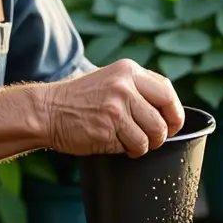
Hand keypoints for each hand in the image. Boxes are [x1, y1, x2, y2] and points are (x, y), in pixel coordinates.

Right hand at [39, 59, 184, 157]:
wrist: (47, 111)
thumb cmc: (79, 100)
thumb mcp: (110, 80)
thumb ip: (137, 88)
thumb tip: (168, 108)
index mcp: (128, 71)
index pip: (168, 93)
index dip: (175, 113)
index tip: (172, 124)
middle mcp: (125, 86)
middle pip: (164, 119)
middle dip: (162, 134)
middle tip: (152, 139)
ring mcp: (116, 107)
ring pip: (151, 136)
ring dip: (143, 145)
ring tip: (129, 142)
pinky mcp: (108, 128)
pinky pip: (133, 147)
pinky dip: (127, 151)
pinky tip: (114, 143)